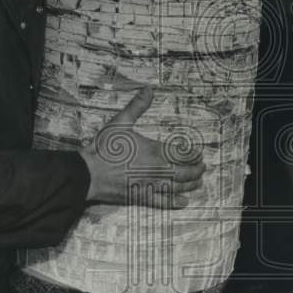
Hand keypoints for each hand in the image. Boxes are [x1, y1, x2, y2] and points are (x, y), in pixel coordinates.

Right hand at [80, 88, 205, 207]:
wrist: (90, 173)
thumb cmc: (105, 148)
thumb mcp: (121, 122)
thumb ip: (137, 106)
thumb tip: (148, 90)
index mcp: (155, 150)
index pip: (181, 153)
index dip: (193, 154)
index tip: (199, 154)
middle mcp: (158, 169)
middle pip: (184, 171)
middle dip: (197, 170)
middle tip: (203, 167)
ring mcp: (151, 185)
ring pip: (178, 187)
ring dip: (191, 184)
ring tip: (199, 182)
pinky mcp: (142, 197)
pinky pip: (163, 202)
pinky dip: (176, 202)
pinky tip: (184, 202)